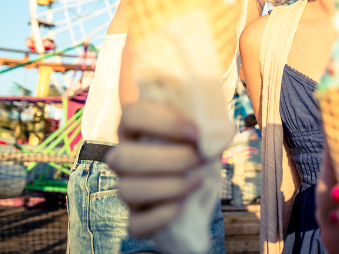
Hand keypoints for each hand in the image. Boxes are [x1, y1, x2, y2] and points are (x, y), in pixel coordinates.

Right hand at [105, 99, 203, 236]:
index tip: (196, 132)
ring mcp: (127, 186)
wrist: (197, 170)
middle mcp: (123, 155)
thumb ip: (202, 113)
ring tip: (198, 181)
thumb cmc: (194, 140)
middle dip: (168, 160)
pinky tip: (182, 205)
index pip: (131, 115)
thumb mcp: (197, 121)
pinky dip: (160, 217)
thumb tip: (216, 129)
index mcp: (134, 126)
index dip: (163, 123)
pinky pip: (135, 224)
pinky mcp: (136, 215)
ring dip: (168, 187)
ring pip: (126, 191)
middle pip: (122, 157)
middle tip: (199, 158)